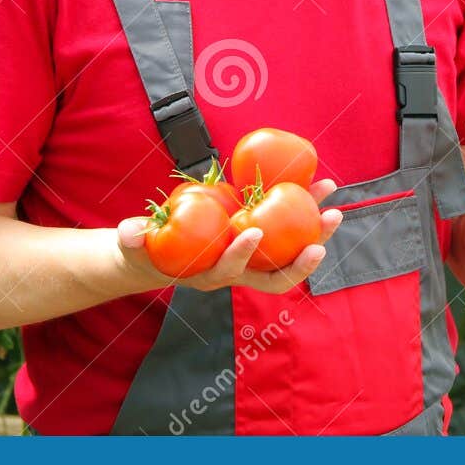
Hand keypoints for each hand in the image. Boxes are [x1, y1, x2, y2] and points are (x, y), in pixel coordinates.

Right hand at [115, 179, 343, 294]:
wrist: (159, 252)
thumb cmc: (146, 247)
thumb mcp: (134, 244)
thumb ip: (131, 237)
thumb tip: (130, 233)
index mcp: (208, 274)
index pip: (231, 272)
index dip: (241, 255)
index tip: (253, 232)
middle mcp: (237, 272)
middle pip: (275, 276)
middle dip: (300, 262)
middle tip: (321, 239)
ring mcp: (252, 259)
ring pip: (290, 255)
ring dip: (314, 234)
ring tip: (334, 209)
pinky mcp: (260, 240)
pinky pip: (289, 229)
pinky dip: (307, 212)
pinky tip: (320, 188)